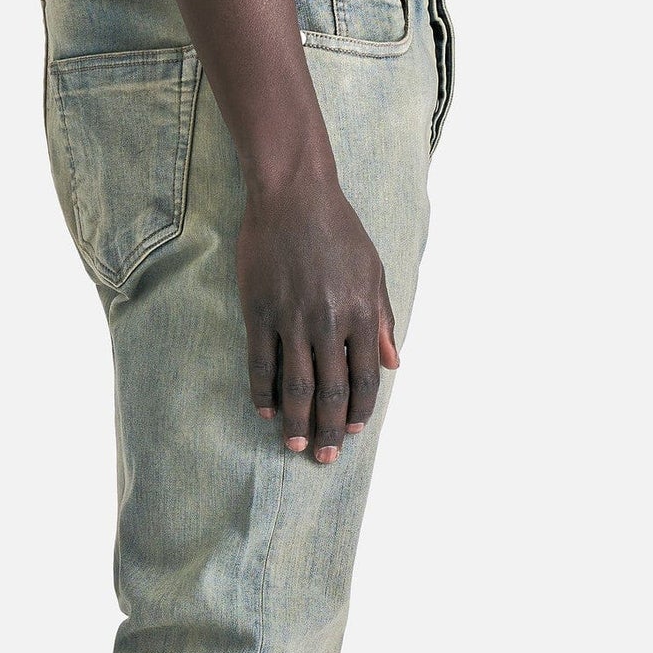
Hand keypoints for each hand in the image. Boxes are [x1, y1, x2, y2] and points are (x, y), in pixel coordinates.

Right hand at [237, 171, 400, 464]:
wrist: (294, 194)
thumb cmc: (339, 230)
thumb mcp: (374, 271)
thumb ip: (383, 320)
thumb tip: (392, 364)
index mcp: (362, 314)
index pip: (364, 378)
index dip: (360, 411)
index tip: (355, 432)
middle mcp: (329, 322)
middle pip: (331, 391)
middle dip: (330, 429)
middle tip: (326, 457)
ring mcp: (292, 318)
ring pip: (296, 385)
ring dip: (296, 421)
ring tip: (294, 445)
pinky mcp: (260, 312)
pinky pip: (261, 363)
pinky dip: (262, 392)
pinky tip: (265, 412)